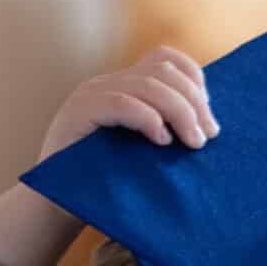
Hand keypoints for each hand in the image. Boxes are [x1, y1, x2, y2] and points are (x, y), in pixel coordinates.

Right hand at [0, 49, 217, 265]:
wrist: (56, 206)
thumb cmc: (104, 185)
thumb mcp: (142, 152)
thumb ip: (165, 132)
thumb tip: (210, 129)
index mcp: (122, 86)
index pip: (165, 59)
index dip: (194, 80)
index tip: (208, 116)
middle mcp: (106, 83)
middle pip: (162, 71)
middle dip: (194, 102)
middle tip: (208, 136)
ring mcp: (90, 95)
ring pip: (148, 85)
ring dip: (180, 112)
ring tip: (193, 142)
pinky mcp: (79, 113)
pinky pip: (121, 103)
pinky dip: (148, 119)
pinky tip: (162, 141)